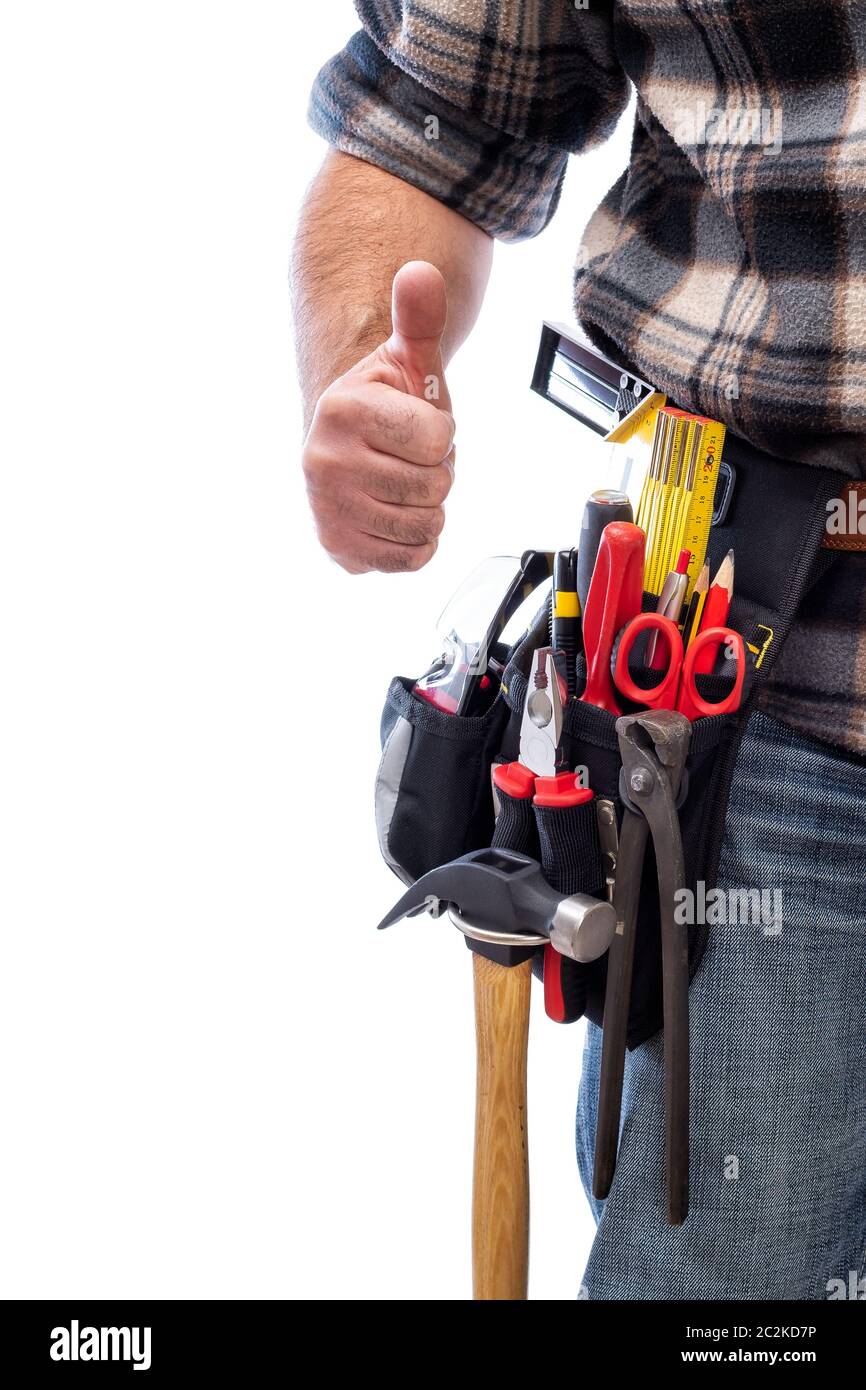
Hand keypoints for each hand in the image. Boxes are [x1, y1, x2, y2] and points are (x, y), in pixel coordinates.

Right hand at [302, 261, 454, 573]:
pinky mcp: (338, 548)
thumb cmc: (388, 403)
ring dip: (428, 508)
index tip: (414, 425)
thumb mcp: (408, 358)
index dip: (441, 434)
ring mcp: (328, 509)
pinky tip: (395, 514)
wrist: (352, 446)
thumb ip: (419, 317)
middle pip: (434, 485)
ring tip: (401, 484)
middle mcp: (324, 461)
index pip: (438, 439)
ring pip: (426, 526)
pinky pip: (411, 558)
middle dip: (436, 472)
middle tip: (408, 458)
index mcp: (342, 409)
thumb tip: (421, 273)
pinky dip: (416, 542)